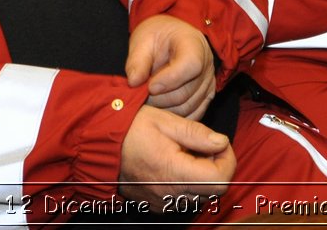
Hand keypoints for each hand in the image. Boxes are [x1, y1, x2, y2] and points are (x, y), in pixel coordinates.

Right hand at [118, 106, 233, 208]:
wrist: (98, 145)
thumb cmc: (130, 129)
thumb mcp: (165, 121)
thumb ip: (196, 133)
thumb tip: (221, 142)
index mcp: (174, 171)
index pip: (220, 180)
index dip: (228, 160)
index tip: (219, 143)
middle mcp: (169, 193)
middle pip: (213, 190)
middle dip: (216, 166)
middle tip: (203, 145)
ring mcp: (162, 202)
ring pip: (200, 196)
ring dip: (203, 175)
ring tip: (187, 152)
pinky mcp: (155, 204)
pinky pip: (183, 199)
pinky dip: (188, 183)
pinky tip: (175, 164)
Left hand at [125, 16, 215, 121]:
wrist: (171, 37)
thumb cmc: (157, 36)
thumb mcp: (143, 40)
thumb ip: (137, 60)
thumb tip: (134, 82)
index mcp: (193, 44)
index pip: (191, 65)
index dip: (169, 80)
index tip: (149, 86)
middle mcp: (207, 65)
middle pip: (185, 93)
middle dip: (159, 99)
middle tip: (141, 96)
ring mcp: (208, 83)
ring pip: (187, 108)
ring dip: (163, 110)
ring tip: (147, 101)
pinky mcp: (206, 97)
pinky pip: (191, 115)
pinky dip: (173, 116)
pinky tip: (159, 109)